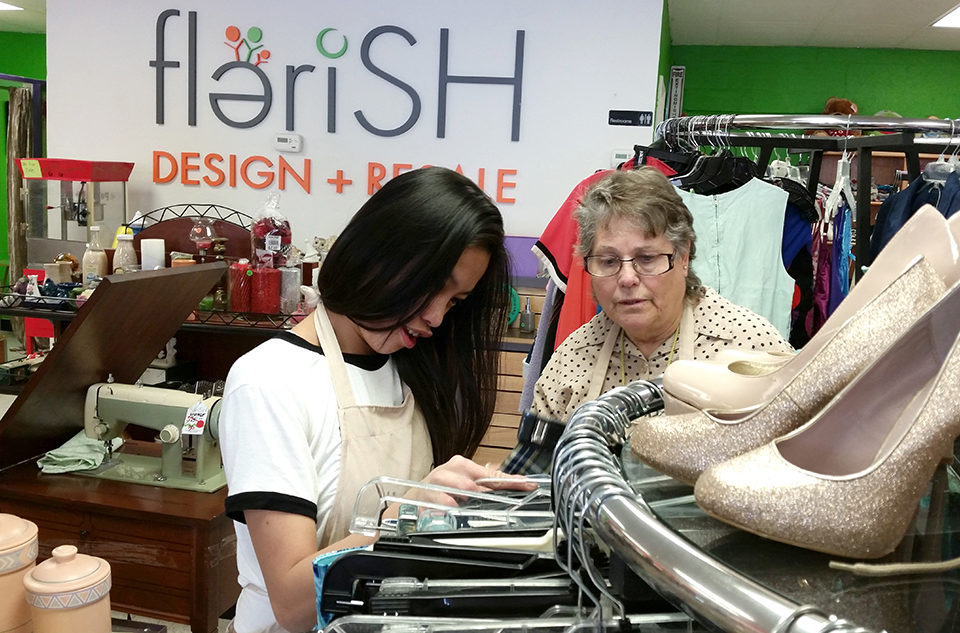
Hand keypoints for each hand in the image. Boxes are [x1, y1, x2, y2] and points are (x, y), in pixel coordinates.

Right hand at [412, 455, 536, 505]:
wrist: (413, 496)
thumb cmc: (441, 488)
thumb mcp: (464, 482)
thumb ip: (485, 482)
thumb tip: (510, 480)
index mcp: (462, 465)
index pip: (492, 473)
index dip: (511, 480)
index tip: (527, 485)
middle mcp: (450, 471)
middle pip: (476, 482)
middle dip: (488, 493)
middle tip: (499, 500)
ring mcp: (437, 483)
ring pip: (461, 489)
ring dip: (468, 499)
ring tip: (467, 504)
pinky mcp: (426, 496)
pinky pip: (442, 503)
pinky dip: (449, 507)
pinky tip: (451, 510)